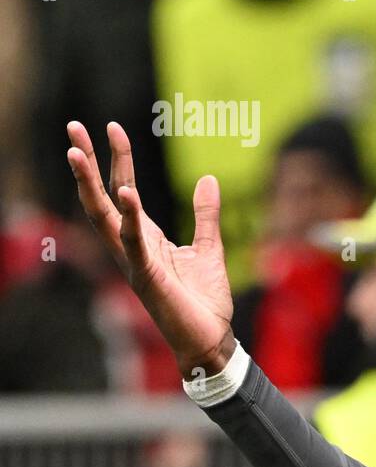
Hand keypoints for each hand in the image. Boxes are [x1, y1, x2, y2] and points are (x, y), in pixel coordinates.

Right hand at [66, 121, 234, 377]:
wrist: (211, 339)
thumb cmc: (204, 300)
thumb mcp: (209, 248)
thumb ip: (206, 215)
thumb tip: (208, 178)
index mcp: (144, 237)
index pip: (123, 189)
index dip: (118, 158)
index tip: (112, 127)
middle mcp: (131, 246)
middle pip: (101, 197)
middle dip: (87, 163)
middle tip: (73, 127)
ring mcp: (134, 262)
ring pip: (104, 217)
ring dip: (90, 185)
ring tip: (78, 153)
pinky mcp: (148, 277)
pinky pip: (134, 244)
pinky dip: (129, 219)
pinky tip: (127, 193)